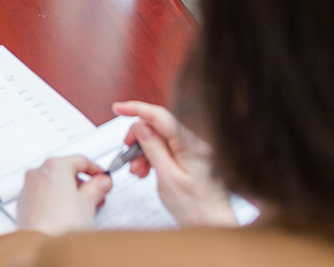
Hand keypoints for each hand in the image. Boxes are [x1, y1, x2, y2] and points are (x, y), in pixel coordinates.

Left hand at [16, 155, 112, 234]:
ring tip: (81, 207)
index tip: (102, 177)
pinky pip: (42, 195)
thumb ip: (96, 188)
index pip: (80, 160)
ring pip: (52, 183)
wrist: (43, 243)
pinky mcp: (24, 202)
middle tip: (95, 193)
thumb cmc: (62, 223)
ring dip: (68, 191)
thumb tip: (101, 182)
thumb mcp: (88, 202)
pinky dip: (54, 199)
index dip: (95, 169)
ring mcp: (28, 187)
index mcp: (55, 166)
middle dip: (81, 182)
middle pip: (64, 170)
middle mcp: (38, 172)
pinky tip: (64, 213)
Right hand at [113, 101, 236, 226]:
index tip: (119, 108)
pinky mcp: (190, 160)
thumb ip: (154, 149)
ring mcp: (193, 152)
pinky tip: (147, 171)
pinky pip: (167, 150)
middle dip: (138, 138)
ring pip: (160, 140)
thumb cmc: (197, 209)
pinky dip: (153, 158)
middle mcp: (194, 144)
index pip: (160, 116)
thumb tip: (141, 127)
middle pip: (158, 127)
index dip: (137, 109)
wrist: (215, 226)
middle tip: (128, 153)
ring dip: (144, 151)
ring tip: (138, 170)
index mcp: (190, 145)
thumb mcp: (168, 178)